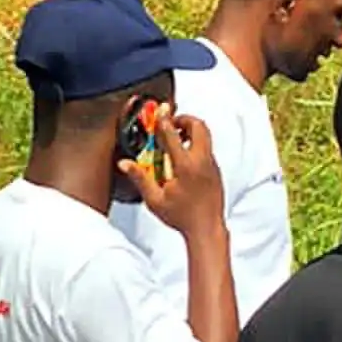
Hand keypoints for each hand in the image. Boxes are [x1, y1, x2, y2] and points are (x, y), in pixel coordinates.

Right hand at [120, 110, 225, 235]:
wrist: (207, 229)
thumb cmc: (182, 217)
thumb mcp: (155, 199)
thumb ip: (140, 178)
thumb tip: (125, 163)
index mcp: (186, 166)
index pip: (173, 134)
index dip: (164, 120)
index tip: (159, 112)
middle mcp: (202, 162)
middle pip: (199, 126)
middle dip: (184, 119)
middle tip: (171, 124)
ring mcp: (212, 166)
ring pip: (206, 137)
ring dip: (191, 131)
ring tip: (175, 140)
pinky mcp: (216, 171)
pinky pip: (207, 150)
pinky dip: (196, 145)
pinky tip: (183, 158)